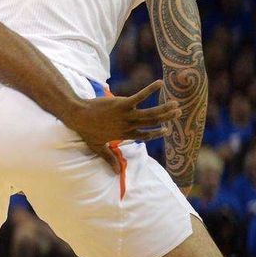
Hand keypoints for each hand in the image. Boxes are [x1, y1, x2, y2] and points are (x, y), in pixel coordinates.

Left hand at [66, 80, 180, 172]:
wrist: (77, 115)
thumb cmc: (86, 130)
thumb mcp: (97, 147)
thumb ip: (108, 158)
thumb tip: (115, 173)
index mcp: (124, 134)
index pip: (145, 135)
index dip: (157, 133)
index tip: (167, 129)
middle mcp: (128, 126)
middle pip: (152, 123)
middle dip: (166, 118)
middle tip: (178, 113)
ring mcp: (126, 115)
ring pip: (150, 113)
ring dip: (164, 108)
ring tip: (176, 104)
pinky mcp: (122, 103)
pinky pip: (140, 96)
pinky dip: (150, 90)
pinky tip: (160, 83)